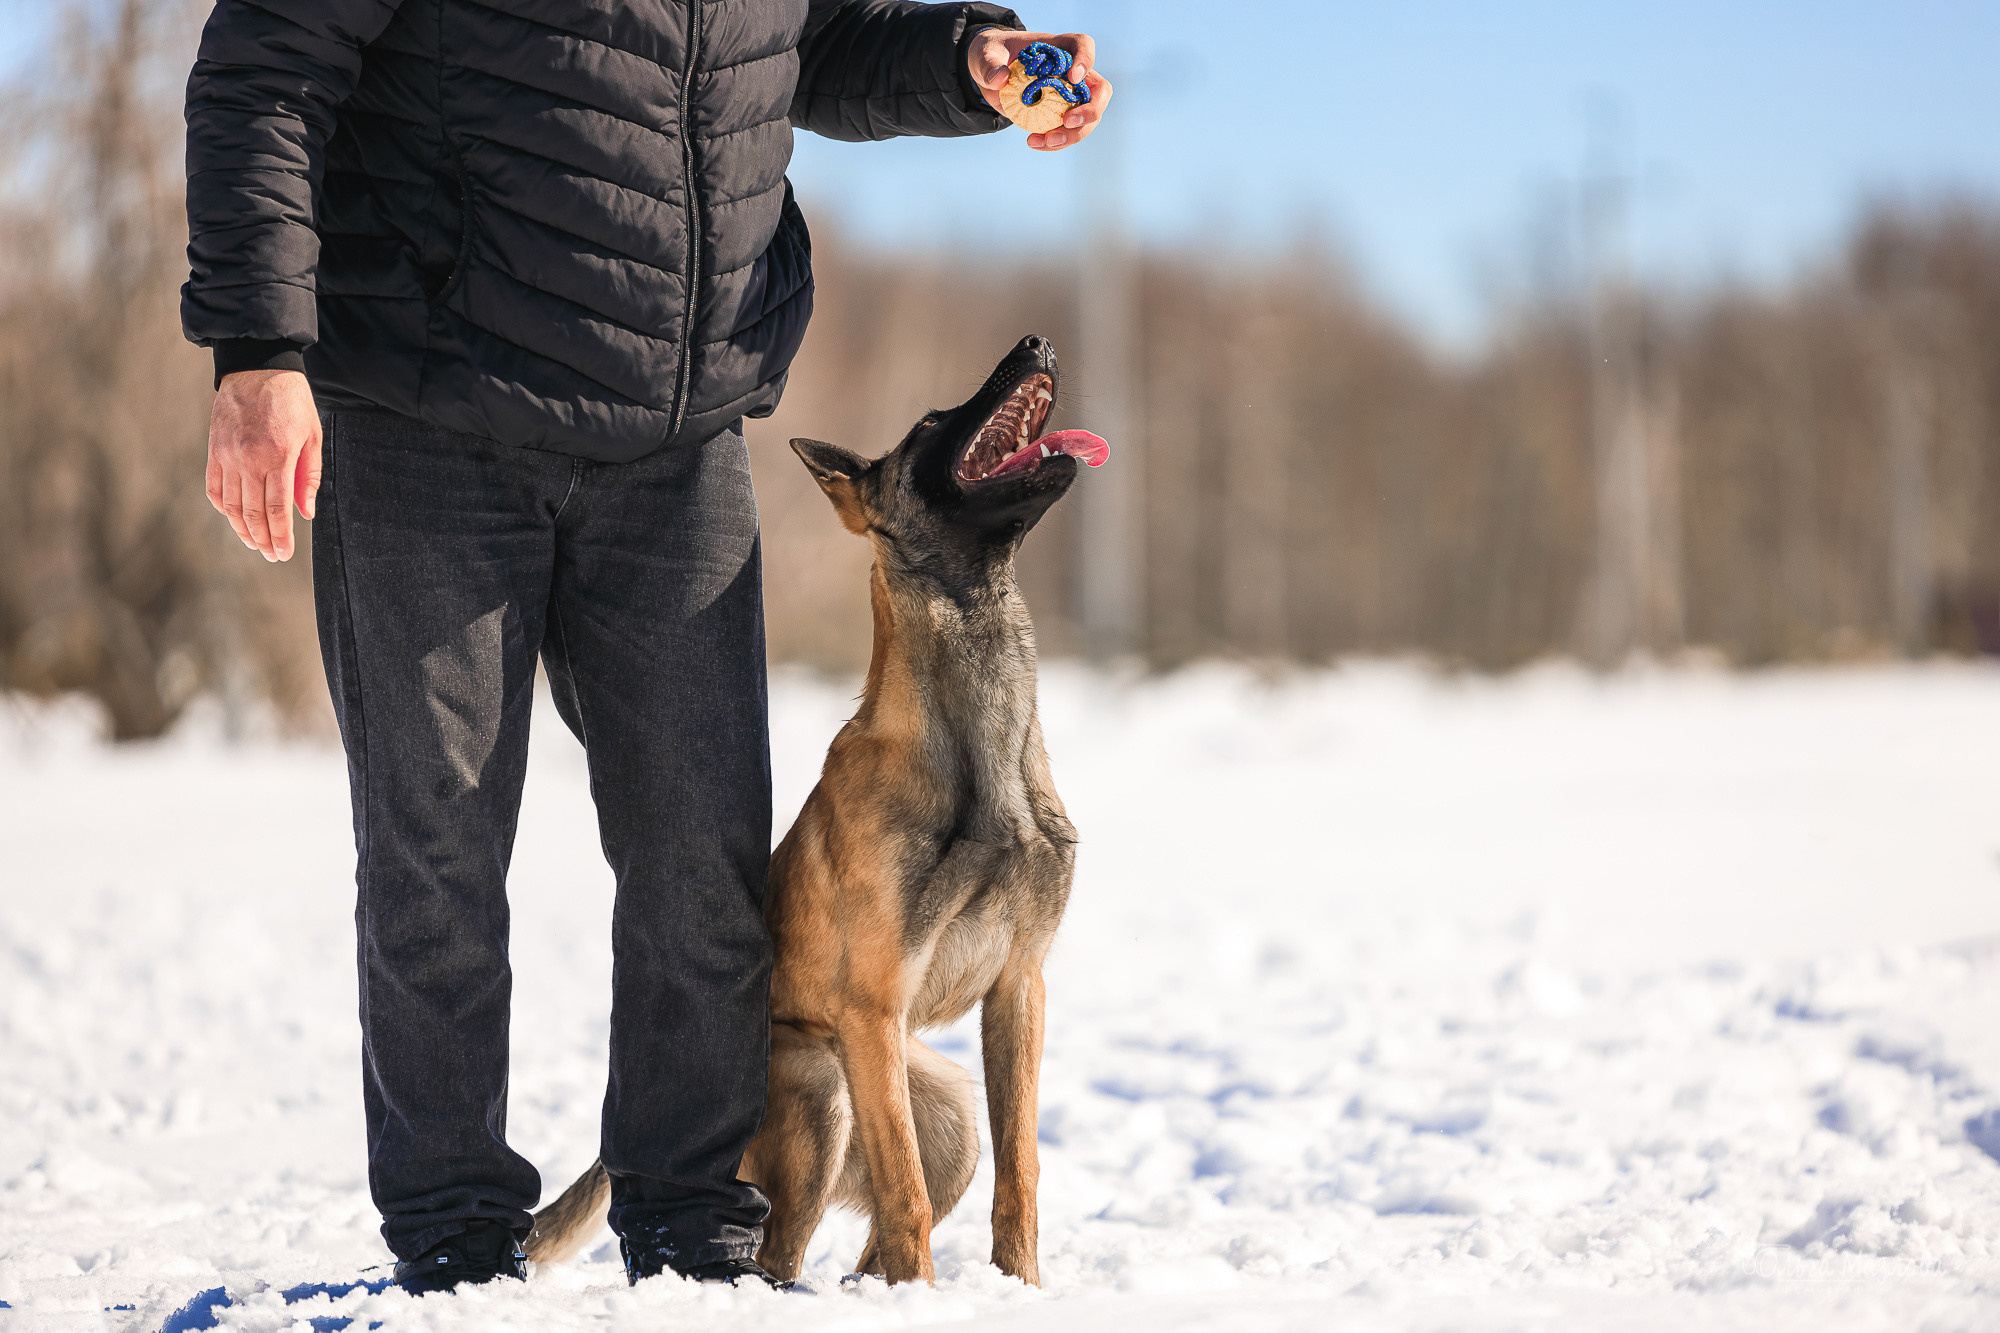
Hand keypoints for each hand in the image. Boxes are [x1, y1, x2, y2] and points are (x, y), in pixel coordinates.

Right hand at [206, 369, 321, 561]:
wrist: (257, 369)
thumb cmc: (292, 402)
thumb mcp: (312, 436)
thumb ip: (309, 477)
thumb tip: (306, 513)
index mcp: (277, 456)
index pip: (277, 510)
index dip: (281, 536)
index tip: (284, 554)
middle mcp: (248, 459)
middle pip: (254, 513)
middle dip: (264, 540)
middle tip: (272, 556)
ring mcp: (227, 455)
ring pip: (232, 505)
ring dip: (243, 529)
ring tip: (255, 544)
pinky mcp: (214, 450)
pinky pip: (215, 488)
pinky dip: (224, 508)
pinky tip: (235, 519)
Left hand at [968, 29, 1112, 150]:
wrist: (991, 74)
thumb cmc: (993, 55)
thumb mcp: (986, 54)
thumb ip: (990, 64)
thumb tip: (1000, 78)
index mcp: (1059, 48)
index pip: (1083, 46)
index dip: (1086, 60)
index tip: (1072, 78)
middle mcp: (1072, 72)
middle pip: (1099, 90)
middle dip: (1091, 110)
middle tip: (1068, 122)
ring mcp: (1071, 95)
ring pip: (1089, 118)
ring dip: (1072, 135)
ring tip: (1045, 141)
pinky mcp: (1061, 115)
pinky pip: (1069, 132)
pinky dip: (1056, 142)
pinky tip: (1034, 142)